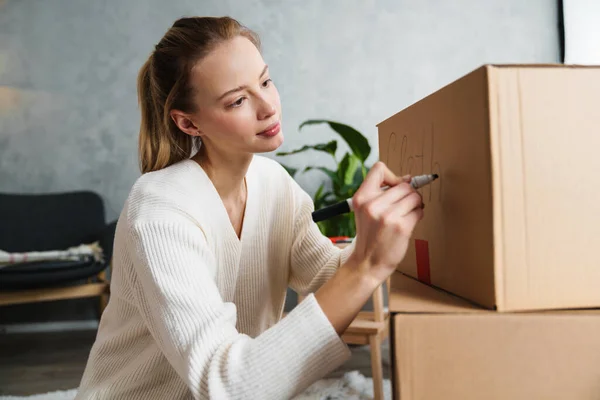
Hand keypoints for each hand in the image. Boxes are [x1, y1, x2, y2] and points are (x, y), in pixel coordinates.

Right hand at [348, 161, 423, 283]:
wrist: (367, 262)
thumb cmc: (370, 236)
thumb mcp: (365, 211)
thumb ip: (380, 194)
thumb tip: (409, 179)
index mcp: (361, 198)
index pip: (379, 169)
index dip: (392, 176)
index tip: (396, 186)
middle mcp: (373, 205)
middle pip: (404, 185)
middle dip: (409, 193)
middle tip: (405, 205)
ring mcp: (388, 216)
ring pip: (414, 196)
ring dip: (415, 204)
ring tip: (407, 213)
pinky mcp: (401, 227)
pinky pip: (419, 211)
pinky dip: (418, 215)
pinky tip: (409, 222)